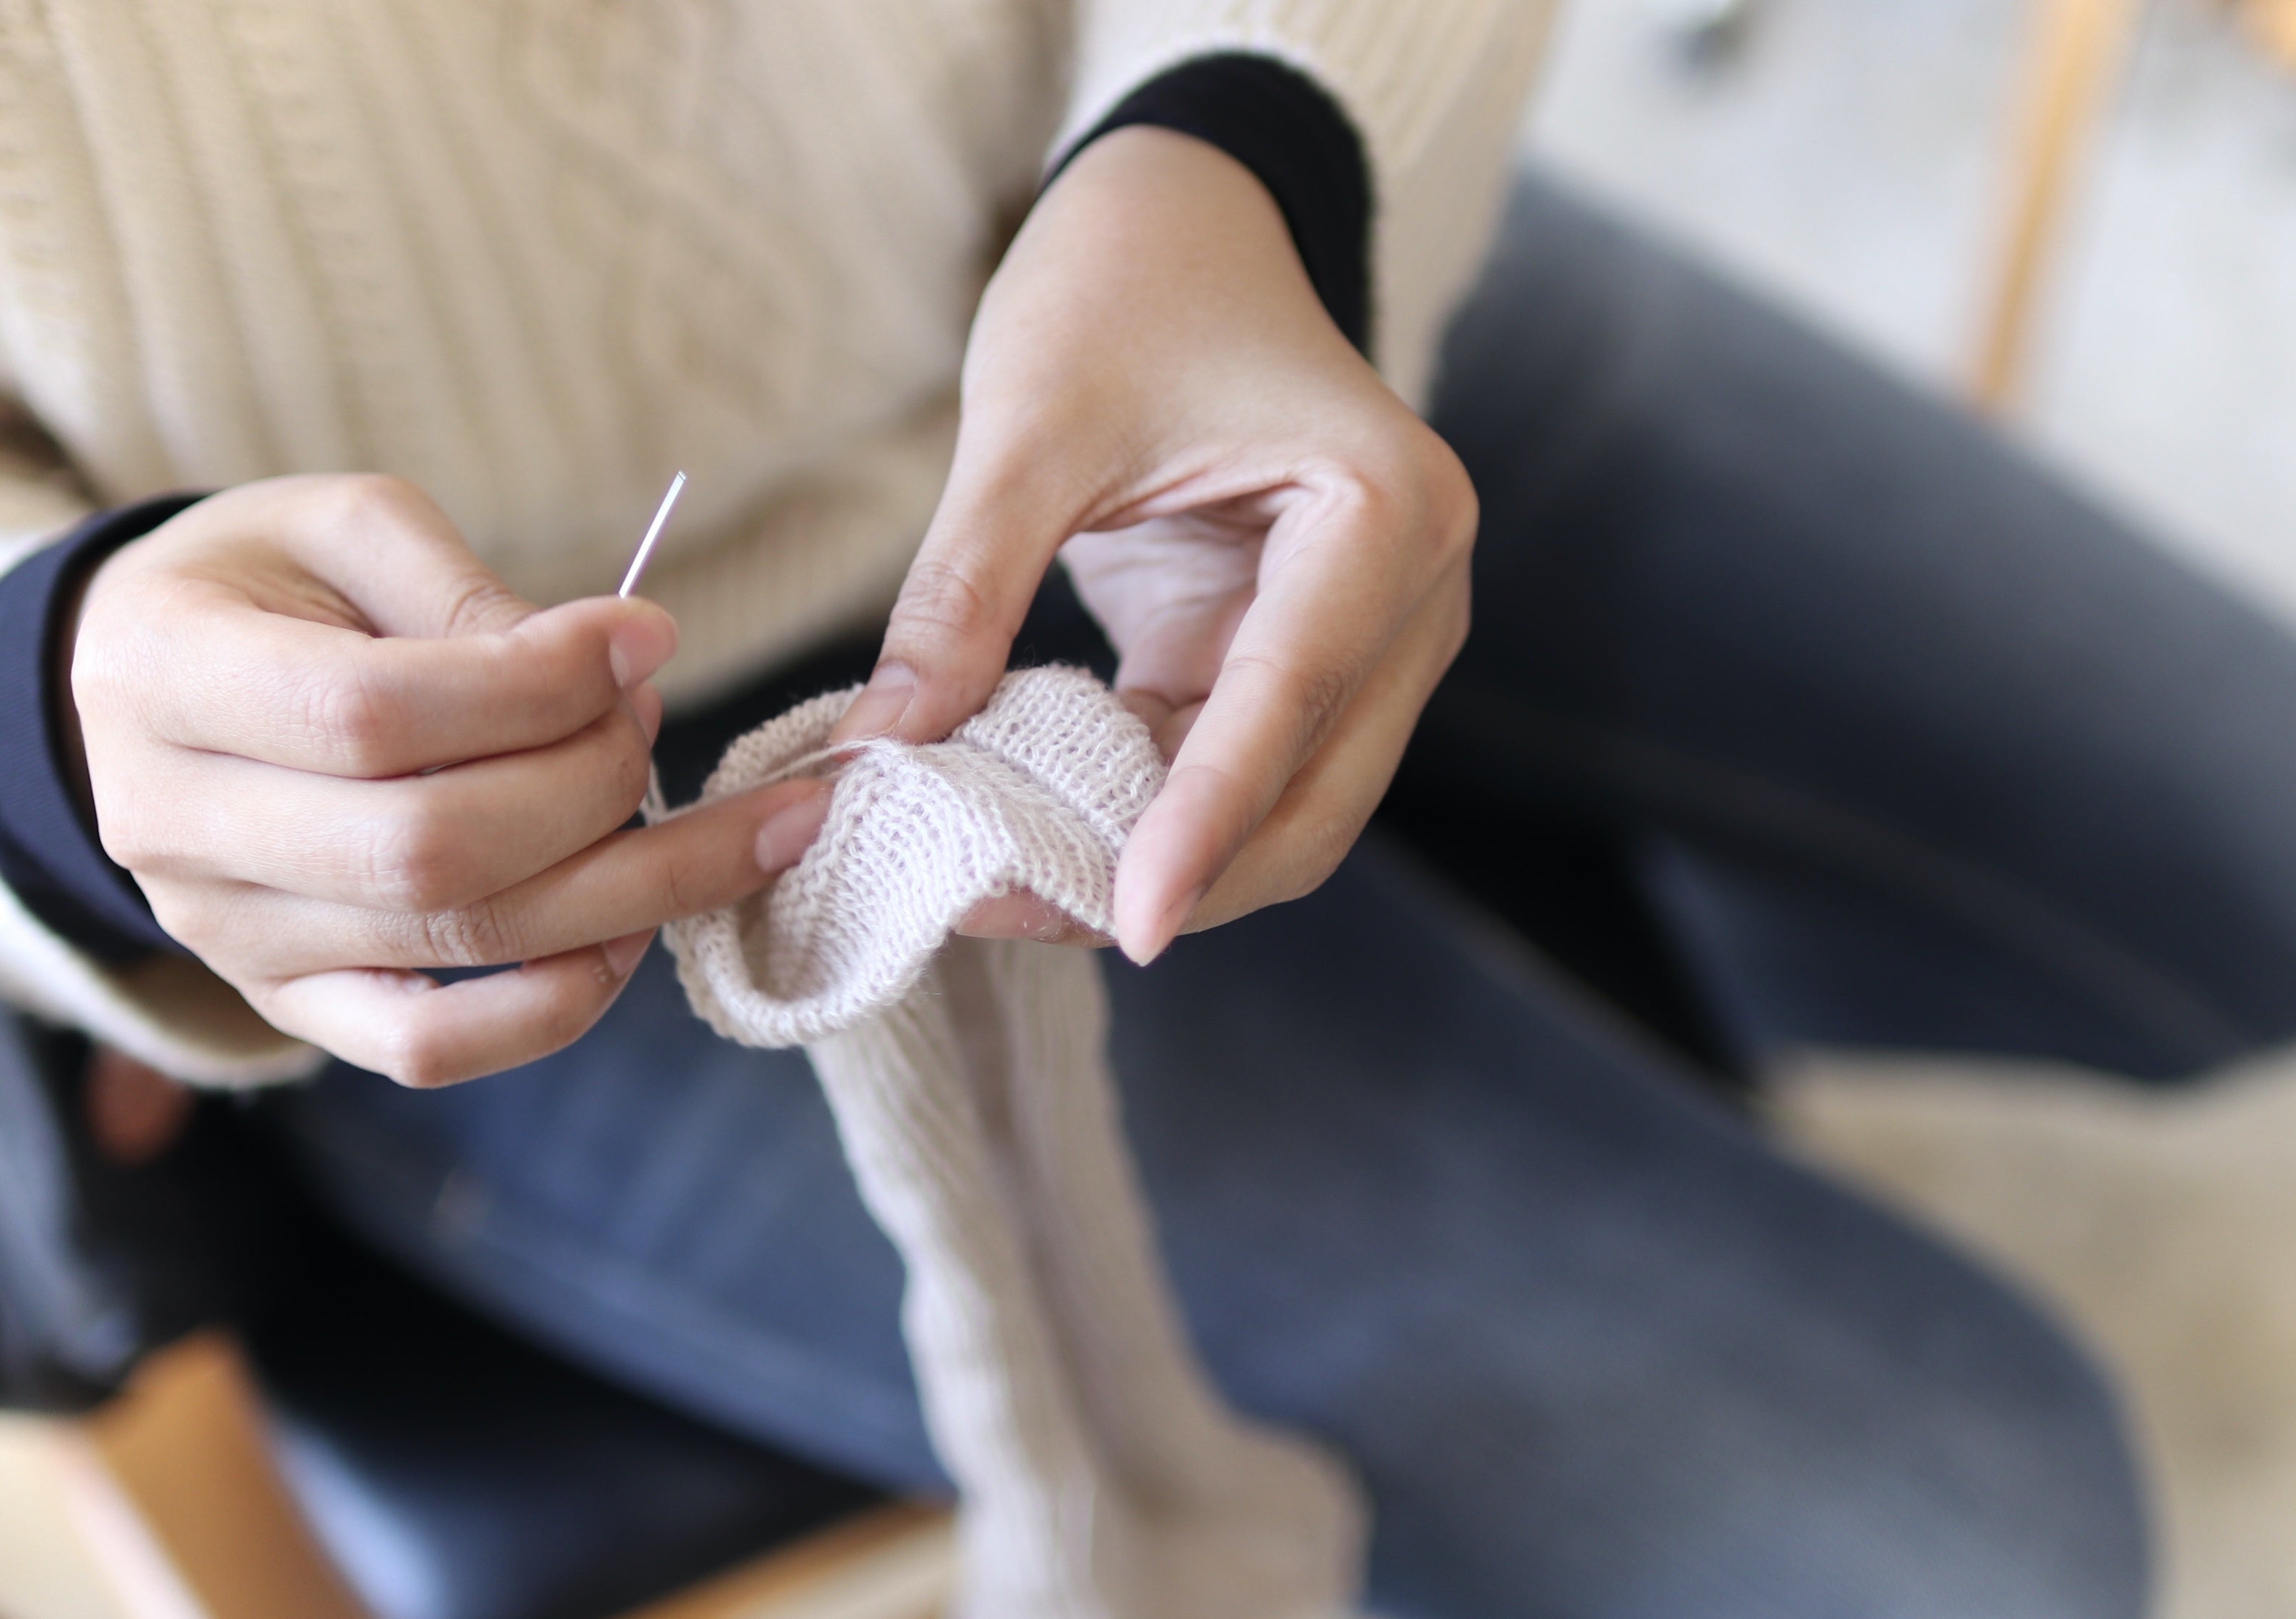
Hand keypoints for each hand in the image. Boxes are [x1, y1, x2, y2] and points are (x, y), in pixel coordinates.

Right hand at [68, 475, 830, 1085]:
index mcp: (168, 675)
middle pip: (429, 849)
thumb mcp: (341, 525)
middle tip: (649, 716)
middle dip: (591, 784)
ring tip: (712, 821)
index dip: (535, 685)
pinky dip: (553, 1006)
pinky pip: (427, 1048)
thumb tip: (611, 669)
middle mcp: (177, 825)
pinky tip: (633, 934)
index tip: (643, 637)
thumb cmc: (262, 584)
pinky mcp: (284, 1000)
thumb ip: (463, 589)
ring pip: (456, 943)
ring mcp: (229, 934)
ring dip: (626, 887)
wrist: (139, 682)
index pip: (374, 715)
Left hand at [833, 126, 1475, 961]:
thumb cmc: (1122, 288)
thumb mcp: (1029, 427)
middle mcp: (1413, 591)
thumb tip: (882, 749)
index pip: (1289, 702)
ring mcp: (1372, 636)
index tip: (1129, 924)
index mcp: (1384, 513)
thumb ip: (963, 591)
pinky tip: (1037, 841)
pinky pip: (1234, 774)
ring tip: (1009, 897)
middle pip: (1317, 797)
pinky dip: (1146, 819)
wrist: (1179, 223)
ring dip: (1160, 865)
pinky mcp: (1302, 659)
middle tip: (1019, 918)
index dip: (1202, 823)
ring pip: (1286, 812)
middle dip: (1181, 877)